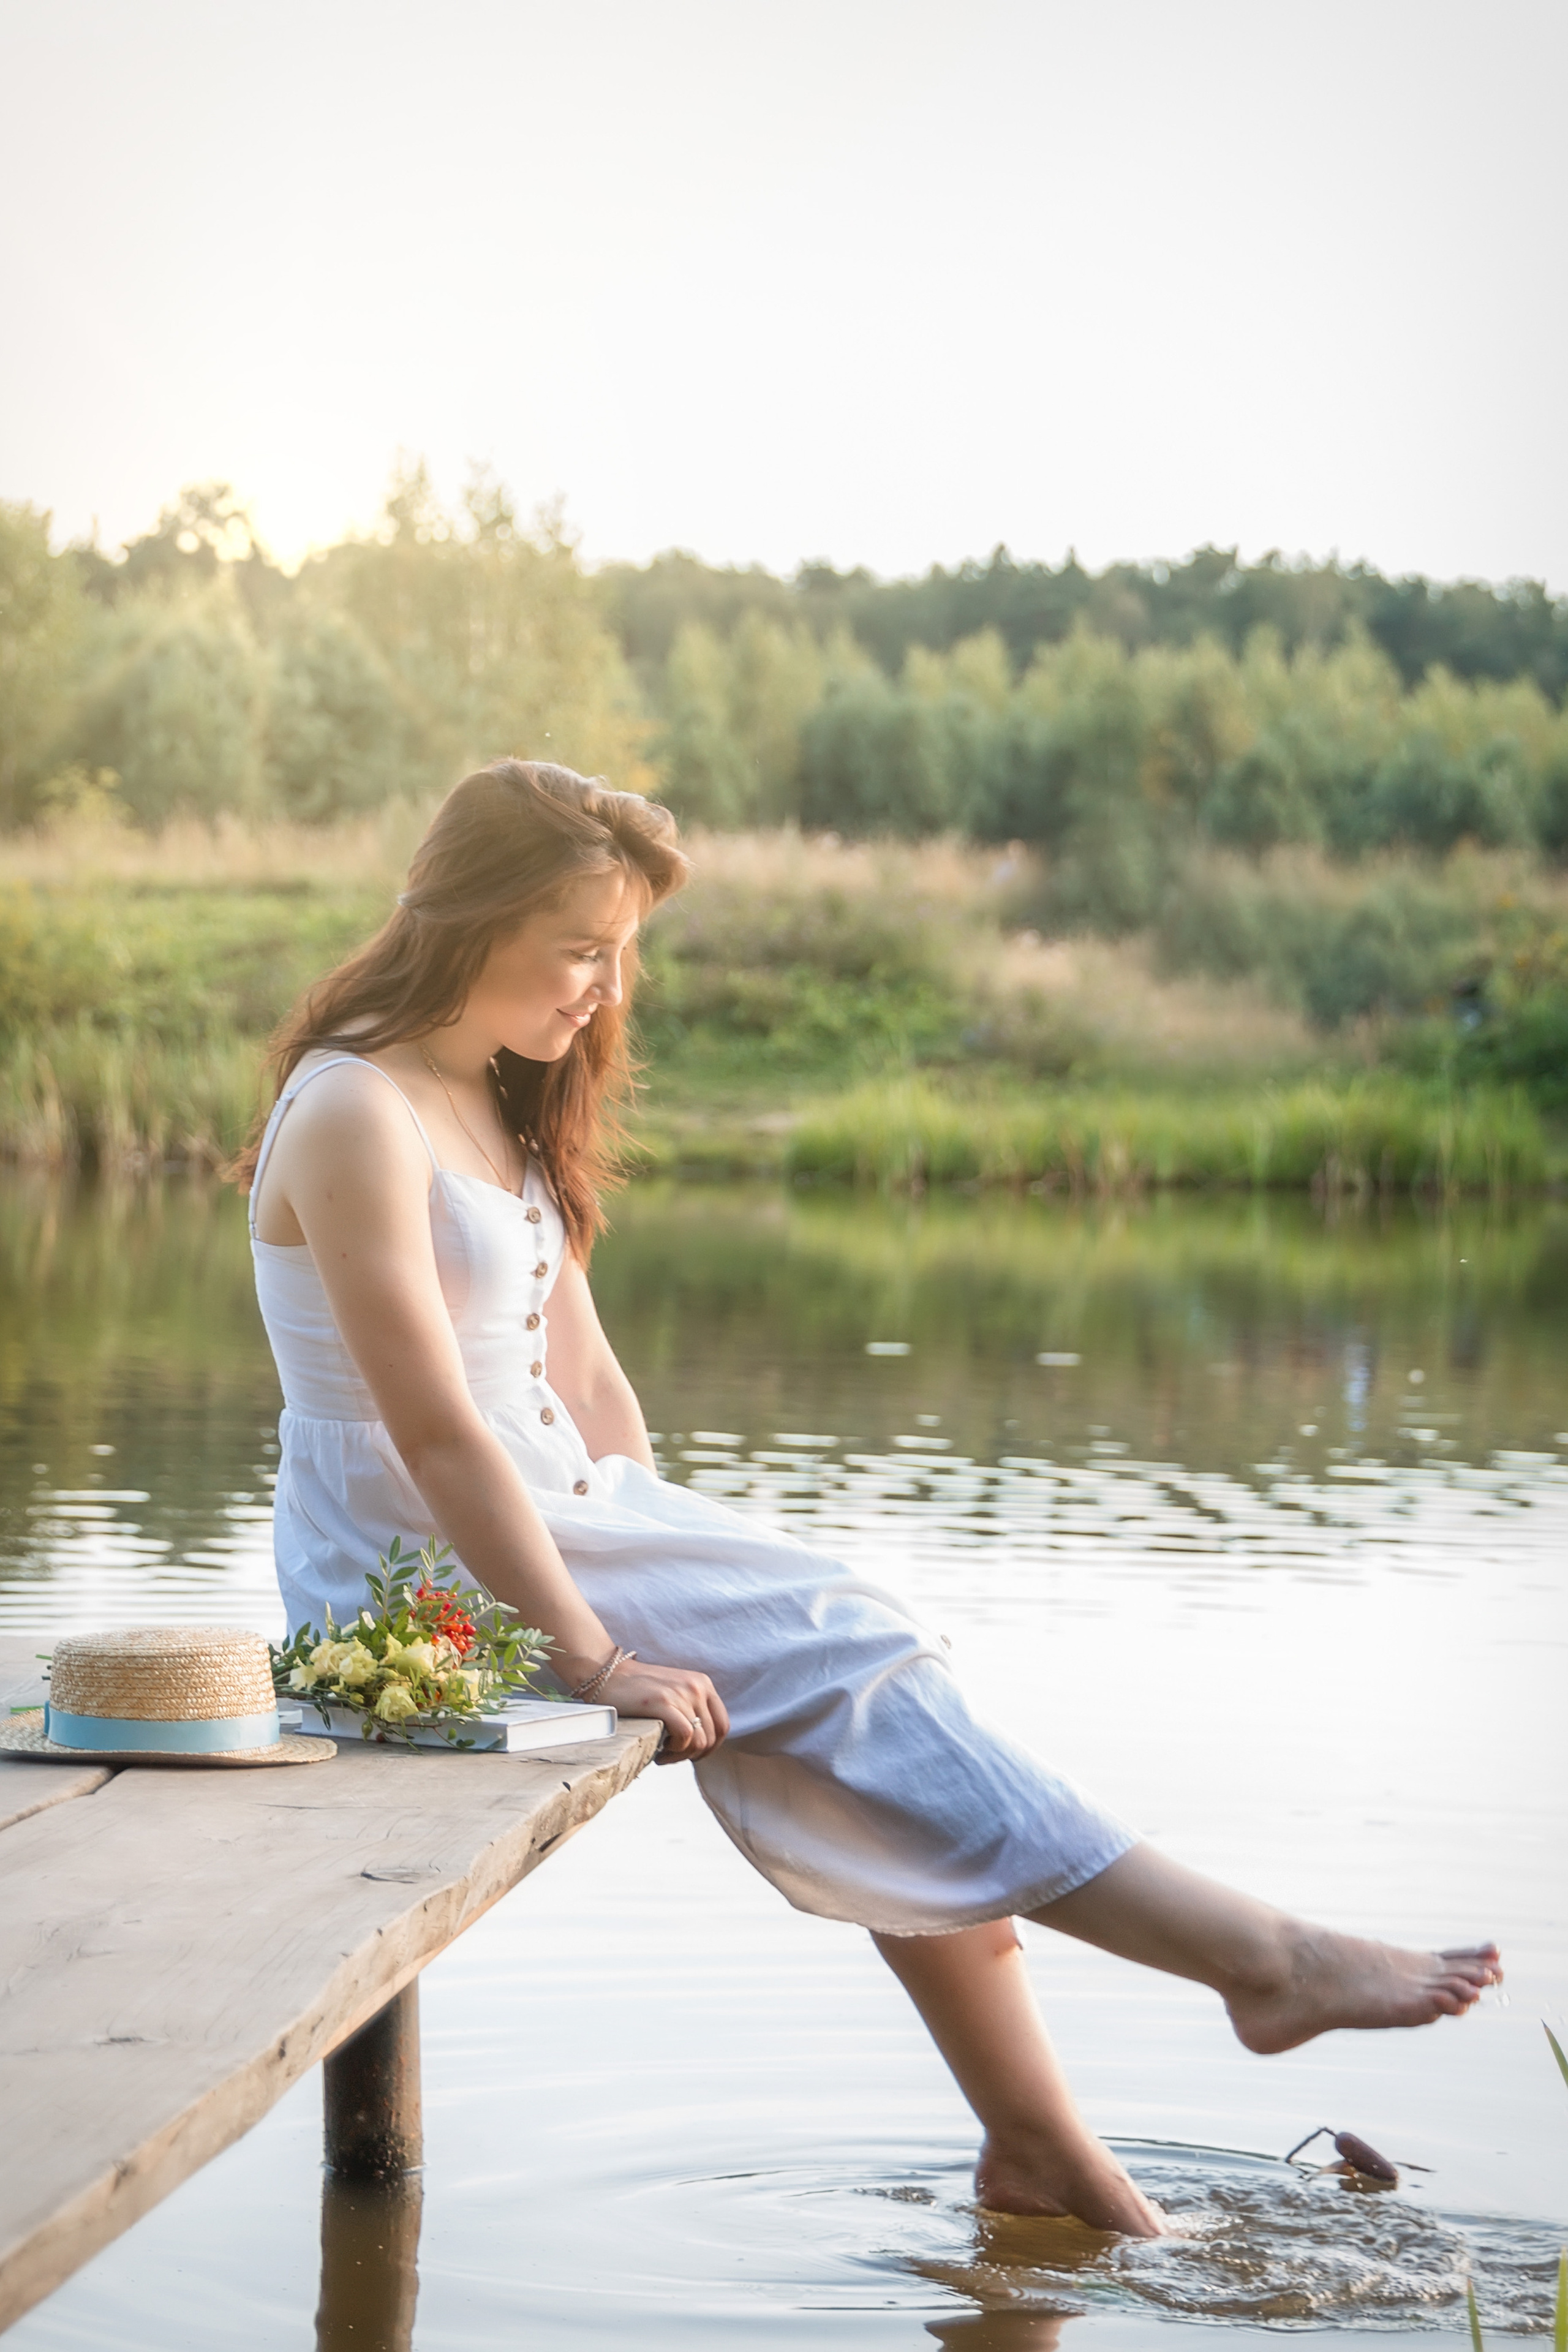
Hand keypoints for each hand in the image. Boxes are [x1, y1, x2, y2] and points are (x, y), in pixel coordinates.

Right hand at [601, 1656, 728, 1762]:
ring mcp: (681, 1693)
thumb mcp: (675, 1692)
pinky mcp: (664, 1702)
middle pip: (712, 1737)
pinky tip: (659, 1752)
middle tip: (672, 1756)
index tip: (693, 1755)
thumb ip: (691, 1709)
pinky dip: (675, 1752)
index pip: (722, 1725)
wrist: (608, 1674)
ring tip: (663, 1755)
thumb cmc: (638, 1690)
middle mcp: (696, 1687)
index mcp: (702, 1683)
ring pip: (699, 1741)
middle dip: (693, 1756)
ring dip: (681, 1756)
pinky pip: (685, 1737)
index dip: (711, 1748)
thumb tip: (703, 1744)